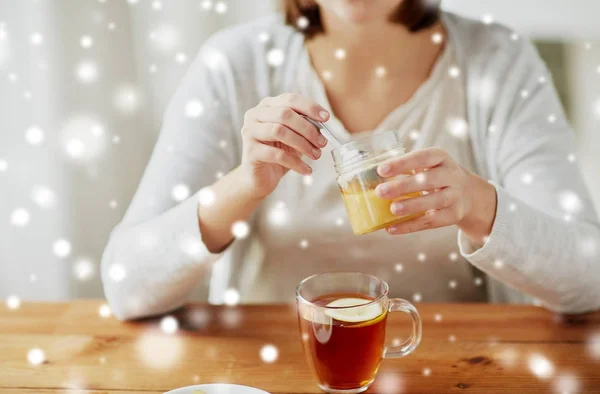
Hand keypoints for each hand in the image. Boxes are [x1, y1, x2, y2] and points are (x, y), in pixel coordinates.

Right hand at [240, 93, 328, 199]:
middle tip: (322, 142)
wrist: (261, 177)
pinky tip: (307, 170)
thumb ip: (304, 126)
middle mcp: (254, 115)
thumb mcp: (294, 136)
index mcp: (267, 106)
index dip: (309, 107)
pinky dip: (296, 163)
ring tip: (316, 155)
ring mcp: (249, 132)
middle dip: (308, 128)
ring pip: (279, 131)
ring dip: (303, 144)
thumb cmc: (279, 152)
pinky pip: (277, 155)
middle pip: (284, 114)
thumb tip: (323, 126)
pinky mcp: (250, 152)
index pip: (289, 99)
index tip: (326, 118)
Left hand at [375, 147, 497, 243]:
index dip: (401, 164)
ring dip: (411, 206)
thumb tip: (368, 178)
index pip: (421, 157)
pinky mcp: (453, 215)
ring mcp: (454, 196)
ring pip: (433, 202)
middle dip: (403, 186)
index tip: (381, 170)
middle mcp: (451, 175)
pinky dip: (410, 226)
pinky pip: (431, 222)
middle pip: (427, 180)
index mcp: (440, 158)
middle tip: (380, 192)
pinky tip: (392, 229)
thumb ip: (404, 168)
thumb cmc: (435, 176)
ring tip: (392, 209)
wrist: (468, 193)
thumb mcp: (427, 165)